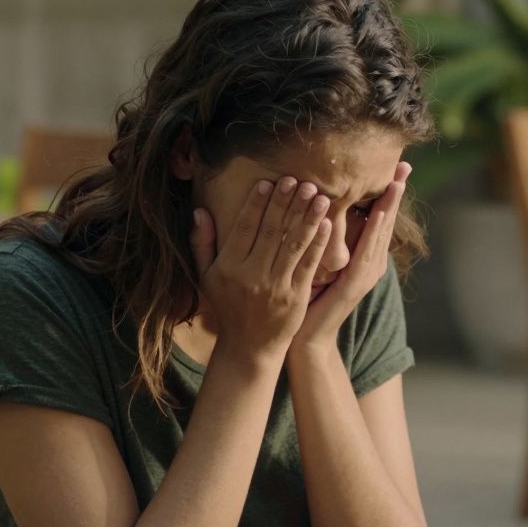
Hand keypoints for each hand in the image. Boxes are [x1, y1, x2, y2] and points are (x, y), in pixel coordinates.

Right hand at [191, 176, 331, 361]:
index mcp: (228, 267)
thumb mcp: (205, 276)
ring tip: (318, 195)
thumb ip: (202, 243)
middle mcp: (251, 275)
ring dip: (307, 217)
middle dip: (285, 203)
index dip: (258, 204)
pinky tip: (327, 224)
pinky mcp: (296, 297)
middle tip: (298, 180)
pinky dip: (318, 244)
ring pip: (293, 245)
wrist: (250, 346)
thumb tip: (199, 210)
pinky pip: (308, 265)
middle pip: (271, 231)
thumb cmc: (228, 306)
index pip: (244, 228)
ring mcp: (275, 286)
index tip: (269, 182)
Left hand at [290, 162, 410, 352]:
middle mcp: (370, 263)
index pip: (377, 218)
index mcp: (363, 257)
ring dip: (389, 206)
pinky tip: (378, 211)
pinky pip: (366, 251)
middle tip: (404, 164)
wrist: (305, 337)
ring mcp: (366, 274)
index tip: (394, 166)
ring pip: (380, 233)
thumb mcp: (318, 261)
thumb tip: (318, 206)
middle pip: (385, 221)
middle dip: (395, 193)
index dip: (386, 193)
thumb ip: (323, 238)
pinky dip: (374, 230)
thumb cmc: (308, 299)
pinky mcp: (355, 284)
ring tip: (397, 181)